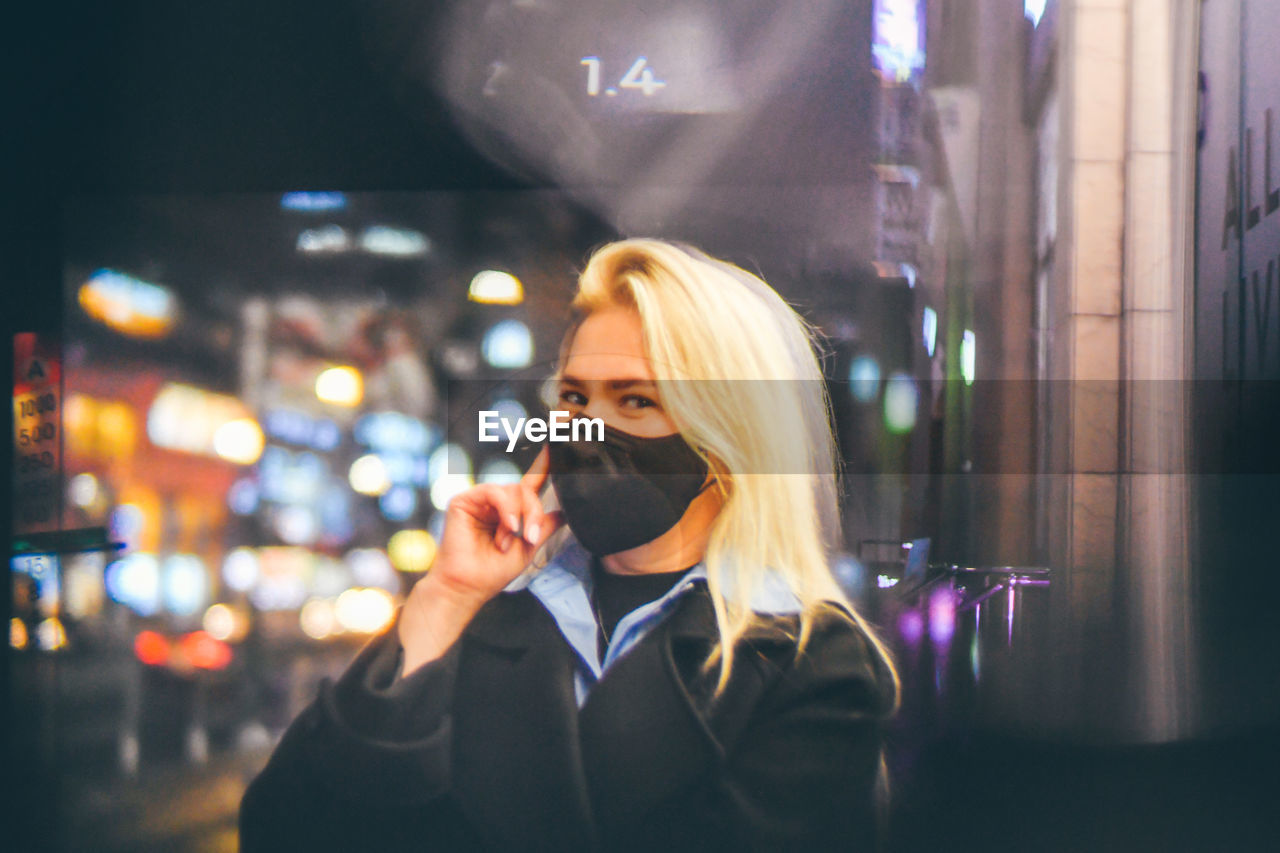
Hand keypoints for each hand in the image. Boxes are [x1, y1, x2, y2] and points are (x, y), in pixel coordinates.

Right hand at [398, 448, 561, 675]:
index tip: (558, 446)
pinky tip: (507, 527)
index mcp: (511, 513)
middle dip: (534, 513)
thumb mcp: (528, 548)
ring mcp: (480, 500)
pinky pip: (495, 491)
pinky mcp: (465, 499)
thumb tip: (565, 512)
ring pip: (513, 490)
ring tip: (512, 539)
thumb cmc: (492, 572)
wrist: (468, 587)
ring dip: (520, 516)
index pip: (531, 484)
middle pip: (526, 490)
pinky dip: (506, 509)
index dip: (545, 465)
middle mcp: (496, 503)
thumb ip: (544, 527)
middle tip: (531, 537)